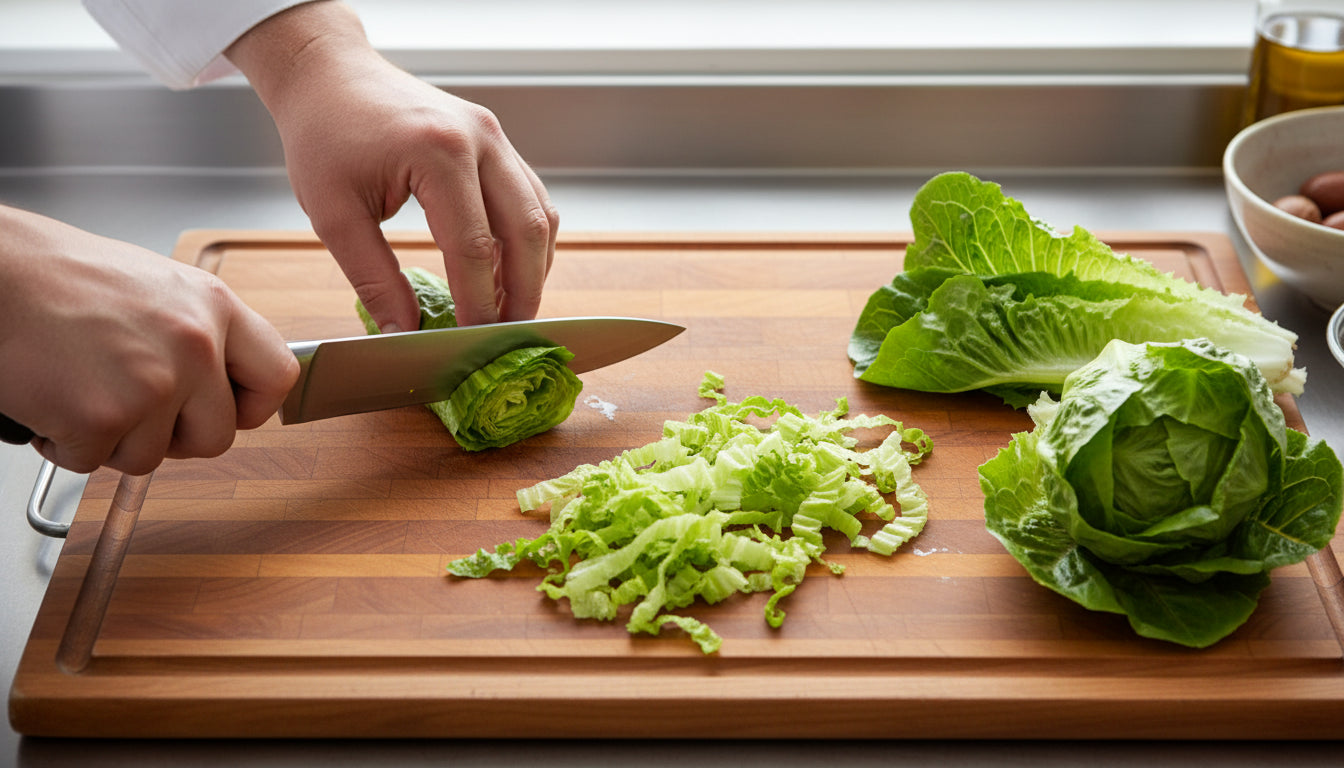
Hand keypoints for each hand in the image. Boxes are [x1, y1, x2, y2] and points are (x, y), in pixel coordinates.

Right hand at [0, 206, 298, 474]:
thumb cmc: (56, 276)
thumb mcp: (155, 286)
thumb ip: (195, 332)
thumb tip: (217, 382)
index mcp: (213, 307)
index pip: (277, 376)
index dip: (252, 406)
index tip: (229, 411)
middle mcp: (195, 346)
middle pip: (217, 437)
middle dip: (173, 437)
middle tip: (132, 409)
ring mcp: (153, 385)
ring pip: (150, 457)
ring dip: (112, 439)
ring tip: (79, 388)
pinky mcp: (102, 418)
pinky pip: (93, 462)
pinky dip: (65, 444)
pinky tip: (49, 399)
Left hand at [226, 2, 556, 331]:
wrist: (329, 72)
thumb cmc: (324, 135)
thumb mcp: (333, 214)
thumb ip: (373, 278)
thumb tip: (404, 333)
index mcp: (438, 152)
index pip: (473, 246)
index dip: (478, 302)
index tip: (473, 342)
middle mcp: (480, 139)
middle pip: (527, 231)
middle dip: (523, 291)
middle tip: (509, 335)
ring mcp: (495, 136)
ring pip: (539, 214)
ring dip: (531, 266)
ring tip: (507, 308)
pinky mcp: (496, 140)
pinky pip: (529, 196)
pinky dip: (525, 239)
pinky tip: (503, 270)